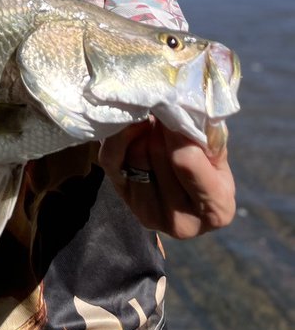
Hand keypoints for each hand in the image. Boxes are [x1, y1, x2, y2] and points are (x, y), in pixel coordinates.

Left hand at [99, 116, 236, 238]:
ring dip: (143, 130)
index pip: (186, 161)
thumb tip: (183, 108)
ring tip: (154, 121)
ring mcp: (148, 213)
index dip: (176, 129)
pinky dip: (119, 136)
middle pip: (157, 154)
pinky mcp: (123, 199)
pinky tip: (133, 125)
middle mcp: (182, 223)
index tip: (173, 107)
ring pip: (135, 154)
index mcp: (217, 210)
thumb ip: (206, 137)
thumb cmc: (208, 168)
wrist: (184, 193)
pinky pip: (111, 159)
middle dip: (160, 126)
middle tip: (163, 108)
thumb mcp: (218, 155)